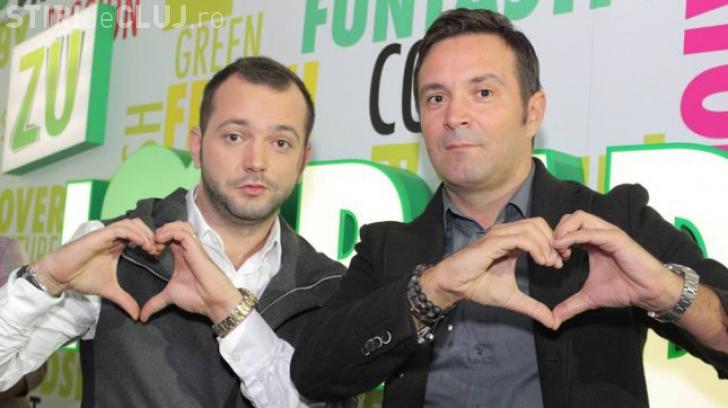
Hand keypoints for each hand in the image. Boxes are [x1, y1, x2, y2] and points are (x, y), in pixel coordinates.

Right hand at [32, 218, 161, 318]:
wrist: (60, 276)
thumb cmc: (81, 278)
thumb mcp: (109, 290)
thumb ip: (124, 300)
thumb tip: (136, 316)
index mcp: (117, 244)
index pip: (140, 235)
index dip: (152, 241)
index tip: (159, 254)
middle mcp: (113, 237)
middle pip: (139, 225)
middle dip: (151, 235)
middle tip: (158, 250)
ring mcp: (106, 234)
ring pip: (131, 223)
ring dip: (144, 233)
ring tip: (151, 247)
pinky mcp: (98, 235)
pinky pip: (120, 229)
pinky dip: (134, 233)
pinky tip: (141, 244)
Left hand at [139, 221, 241, 323]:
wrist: (212, 301)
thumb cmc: (196, 297)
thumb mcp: (170, 297)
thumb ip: (155, 303)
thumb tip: (141, 317)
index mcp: (181, 255)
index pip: (169, 236)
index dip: (156, 239)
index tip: (148, 251)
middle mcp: (187, 248)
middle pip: (175, 226)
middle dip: (159, 232)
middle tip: (150, 245)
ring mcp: (192, 247)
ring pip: (180, 225)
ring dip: (165, 230)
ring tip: (156, 242)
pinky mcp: (196, 248)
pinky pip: (182, 232)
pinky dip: (170, 233)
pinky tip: (160, 242)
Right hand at [422, 217, 563, 328]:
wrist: (455, 286)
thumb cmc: (477, 286)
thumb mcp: (512, 298)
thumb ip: (533, 307)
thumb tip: (553, 322)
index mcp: (510, 241)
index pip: (538, 230)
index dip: (553, 243)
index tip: (560, 262)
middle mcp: (505, 233)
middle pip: (538, 223)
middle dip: (553, 241)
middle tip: (558, 261)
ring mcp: (499, 235)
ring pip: (532, 228)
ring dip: (546, 245)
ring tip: (549, 263)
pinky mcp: (493, 242)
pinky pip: (521, 238)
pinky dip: (536, 247)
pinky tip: (541, 261)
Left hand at [551, 210, 682, 328]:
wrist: (649, 292)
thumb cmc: (625, 289)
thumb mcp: (590, 298)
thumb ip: (570, 305)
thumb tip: (554, 320)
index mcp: (592, 242)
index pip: (567, 229)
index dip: (555, 240)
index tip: (550, 258)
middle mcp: (599, 233)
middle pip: (570, 218)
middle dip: (556, 231)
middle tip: (553, 251)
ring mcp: (608, 233)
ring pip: (579, 217)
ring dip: (563, 230)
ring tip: (558, 249)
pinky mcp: (616, 238)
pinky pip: (591, 231)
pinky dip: (574, 236)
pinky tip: (564, 248)